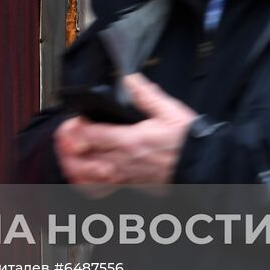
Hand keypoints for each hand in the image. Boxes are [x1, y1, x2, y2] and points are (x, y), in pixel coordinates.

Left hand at [53, 73, 198, 185]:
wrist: (204, 168)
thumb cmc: (189, 142)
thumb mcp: (170, 111)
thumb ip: (146, 95)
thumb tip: (131, 79)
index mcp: (130, 141)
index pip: (89, 135)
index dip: (75, 127)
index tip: (74, 120)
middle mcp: (123, 162)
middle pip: (81, 157)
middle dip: (68, 146)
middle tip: (65, 136)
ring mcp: (125, 177)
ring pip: (87, 177)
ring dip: (73, 166)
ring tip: (68, 155)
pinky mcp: (130, 186)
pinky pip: (101, 190)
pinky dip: (87, 184)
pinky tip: (84, 175)